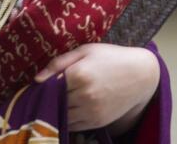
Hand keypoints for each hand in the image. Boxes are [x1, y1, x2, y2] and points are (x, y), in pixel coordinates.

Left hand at [33, 43, 159, 132]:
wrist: (141, 74)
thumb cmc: (111, 57)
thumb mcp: (85, 51)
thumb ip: (59, 63)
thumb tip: (36, 79)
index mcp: (79, 74)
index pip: (48, 86)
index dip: (43, 86)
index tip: (40, 85)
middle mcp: (84, 95)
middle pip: (54, 102)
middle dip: (48, 99)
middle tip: (46, 94)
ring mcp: (91, 111)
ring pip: (61, 116)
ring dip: (56, 111)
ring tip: (57, 101)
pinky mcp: (97, 122)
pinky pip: (73, 125)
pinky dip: (67, 119)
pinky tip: (69, 109)